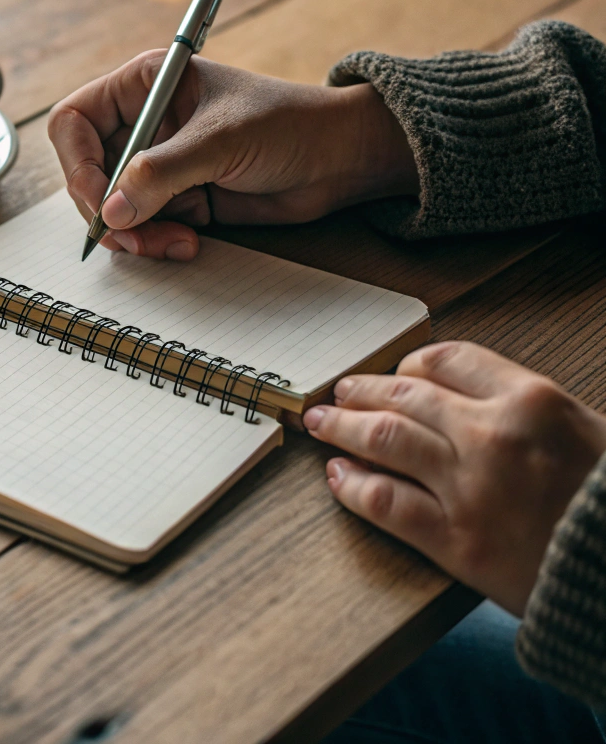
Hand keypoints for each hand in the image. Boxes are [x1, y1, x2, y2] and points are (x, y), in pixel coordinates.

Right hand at [47, 50, 417, 258]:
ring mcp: (159, 164)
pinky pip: (143, 228)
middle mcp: (144, 123)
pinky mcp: (177, 199)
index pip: (75, 121)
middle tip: (133, 236)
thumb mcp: (221, 140)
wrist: (338, 160)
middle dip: (108, 210)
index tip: (99, 201)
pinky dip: (157, 242)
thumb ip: (162, 174)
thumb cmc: (288, 124)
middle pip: (87, 172)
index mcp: (145, 85)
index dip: (78, 163)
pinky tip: (191, 242)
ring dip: (136, 234)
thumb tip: (110, 212)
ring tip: (176, 242)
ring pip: (114, 208)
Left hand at [303, 341, 605, 614]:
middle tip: (340, 393)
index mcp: (531, 399)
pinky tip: (337, 476)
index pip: (447, 359)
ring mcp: (471, 487)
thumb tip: (462, 396)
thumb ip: (523, 409)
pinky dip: (353, 486)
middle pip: (404, 394)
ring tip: (321, 423)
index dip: (410, 365)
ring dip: (342, 426)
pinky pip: (386, 502)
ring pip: (384, 438)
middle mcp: (493, 434)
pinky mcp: (459, 541)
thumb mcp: (585, 430)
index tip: (395, 373)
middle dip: (363, 391)